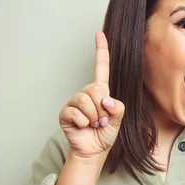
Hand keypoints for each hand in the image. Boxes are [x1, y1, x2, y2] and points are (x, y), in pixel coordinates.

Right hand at [59, 31, 124, 158]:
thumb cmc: (105, 134)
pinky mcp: (66, 112)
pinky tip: (83, 127)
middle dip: (101, 108)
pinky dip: (83, 122)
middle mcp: (86, 93)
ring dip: (93, 117)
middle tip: (101, 120)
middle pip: (95, 89)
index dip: (101, 50)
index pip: (101, 67)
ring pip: (86, 101)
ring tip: (93, 124)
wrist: (93, 151)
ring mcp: (74, 102)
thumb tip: (106, 100)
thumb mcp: (119, 120)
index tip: (99, 33)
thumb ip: (118, 108)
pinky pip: (76, 112)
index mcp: (101, 91)